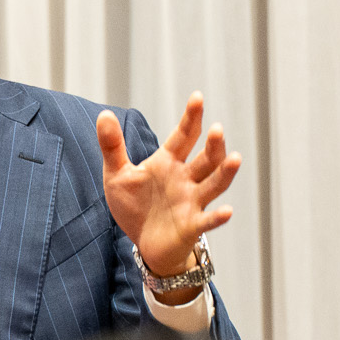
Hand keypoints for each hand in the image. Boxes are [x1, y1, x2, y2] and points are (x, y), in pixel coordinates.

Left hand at [97, 93, 239, 296]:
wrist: (143, 243)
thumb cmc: (135, 206)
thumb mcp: (117, 175)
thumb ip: (112, 146)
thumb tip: (104, 114)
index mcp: (169, 162)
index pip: (184, 135)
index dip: (191, 117)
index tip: (197, 97)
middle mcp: (186, 178)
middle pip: (205, 158)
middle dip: (213, 144)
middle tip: (217, 129)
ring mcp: (192, 201)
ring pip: (213, 184)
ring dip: (224, 172)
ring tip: (235, 158)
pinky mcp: (192, 226)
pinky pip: (207, 221)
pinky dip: (217, 217)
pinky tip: (227, 211)